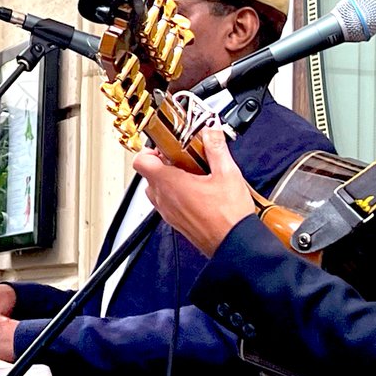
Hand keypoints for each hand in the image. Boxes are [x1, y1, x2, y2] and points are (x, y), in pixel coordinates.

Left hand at [132, 127, 254, 256]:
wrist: (234, 244)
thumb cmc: (229, 216)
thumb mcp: (227, 173)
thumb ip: (216, 147)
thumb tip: (211, 131)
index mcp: (170, 184)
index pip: (141, 161)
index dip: (150, 149)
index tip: (168, 145)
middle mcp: (163, 199)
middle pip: (149, 173)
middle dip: (165, 162)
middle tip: (185, 158)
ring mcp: (167, 212)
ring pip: (157, 188)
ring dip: (170, 178)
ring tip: (193, 173)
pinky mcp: (175, 221)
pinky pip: (166, 202)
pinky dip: (175, 193)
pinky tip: (198, 191)